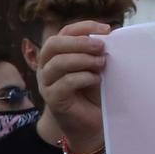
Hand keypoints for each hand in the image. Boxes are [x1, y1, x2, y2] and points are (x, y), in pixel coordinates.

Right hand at [37, 21, 111, 152]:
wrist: (91, 126)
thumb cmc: (93, 95)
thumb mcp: (95, 68)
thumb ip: (96, 52)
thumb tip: (108, 36)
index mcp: (56, 56)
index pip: (64, 33)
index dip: (84, 27)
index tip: (106, 30)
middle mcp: (46, 68)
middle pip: (54, 44)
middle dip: (79, 42)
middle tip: (101, 47)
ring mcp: (46, 84)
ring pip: (57, 63)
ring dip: (83, 59)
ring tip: (101, 63)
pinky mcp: (52, 100)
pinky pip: (64, 83)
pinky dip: (83, 78)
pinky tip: (96, 80)